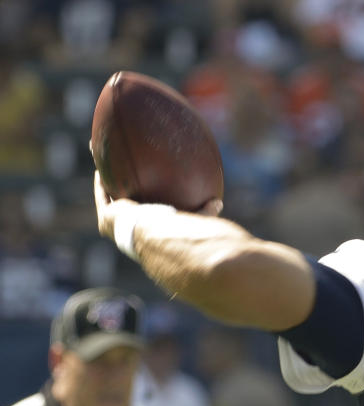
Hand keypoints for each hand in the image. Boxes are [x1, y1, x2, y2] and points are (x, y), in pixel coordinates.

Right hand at [94, 171, 223, 236]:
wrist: (159, 238)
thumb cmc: (181, 234)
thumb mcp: (196, 220)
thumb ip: (204, 212)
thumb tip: (219, 203)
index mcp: (149, 233)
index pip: (146, 219)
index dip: (144, 209)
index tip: (144, 198)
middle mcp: (130, 231)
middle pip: (125, 208)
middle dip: (121, 195)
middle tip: (120, 181)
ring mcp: (117, 225)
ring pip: (110, 198)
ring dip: (107, 182)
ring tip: (104, 166)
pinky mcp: (108, 218)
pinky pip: (103, 194)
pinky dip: (101, 179)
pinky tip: (100, 163)